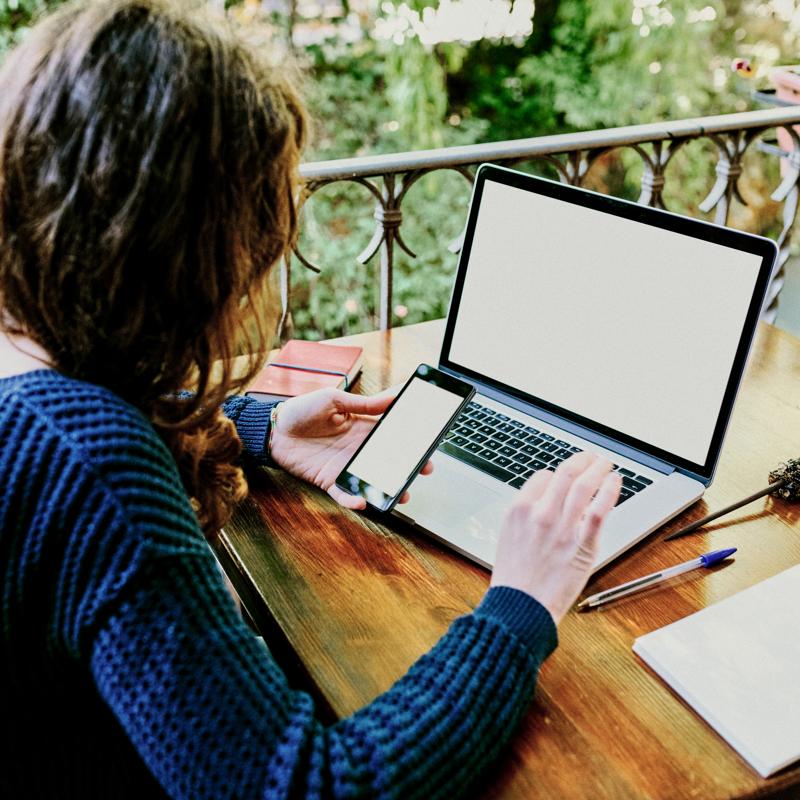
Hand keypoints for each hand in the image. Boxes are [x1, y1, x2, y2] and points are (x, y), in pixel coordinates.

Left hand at [268, 387, 432, 508]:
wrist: (273, 428)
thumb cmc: (302, 410)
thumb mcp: (335, 400)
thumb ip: (364, 403)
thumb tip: (393, 396)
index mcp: (363, 427)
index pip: (393, 434)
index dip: (411, 439)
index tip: (428, 443)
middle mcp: (358, 448)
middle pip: (390, 461)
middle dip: (409, 467)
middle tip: (425, 469)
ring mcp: (345, 465)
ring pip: (373, 480)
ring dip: (388, 488)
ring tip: (402, 493)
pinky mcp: (329, 479)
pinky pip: (345, 493)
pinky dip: (354, 499)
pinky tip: (364, 501)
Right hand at [490, 452, 620, 622]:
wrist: (521, 607)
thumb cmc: (514, 580)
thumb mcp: (509, 538)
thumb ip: (527, 517)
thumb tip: (544, 502)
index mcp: (519, 510)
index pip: (543, 477)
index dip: (557, 475)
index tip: (565, 478)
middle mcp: (541, 513)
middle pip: (565, 473)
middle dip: (582, 460)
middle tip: (591, 457)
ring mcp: (562, 528)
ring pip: (584, 485)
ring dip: (598, 469)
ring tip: (605, 463)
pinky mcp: (582, 545)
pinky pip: (599, 510)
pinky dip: (609, 491)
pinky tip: (615, 482)